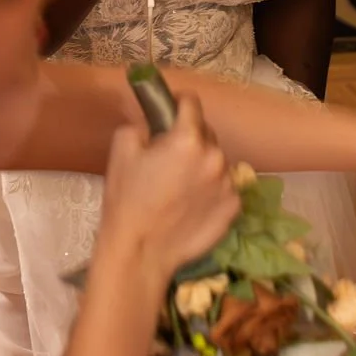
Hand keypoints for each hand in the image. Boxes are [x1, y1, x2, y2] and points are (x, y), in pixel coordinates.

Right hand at [97, 96, 238, 287]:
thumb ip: (141, 124)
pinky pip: (225, 187)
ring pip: (216, 161)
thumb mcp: (121, 149)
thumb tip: (153, 122)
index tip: (169, 111)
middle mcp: (215, 157)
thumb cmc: (126, 200)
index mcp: (187, 138)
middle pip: (206, 133)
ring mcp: (228, 184)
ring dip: (202, 165)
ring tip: (180, 185)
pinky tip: (192, 203)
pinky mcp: (234, 208)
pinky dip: (212, 189)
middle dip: (190, 137)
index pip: (191, 103)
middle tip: (170, 155)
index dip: (178, 103)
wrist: (140, 253)